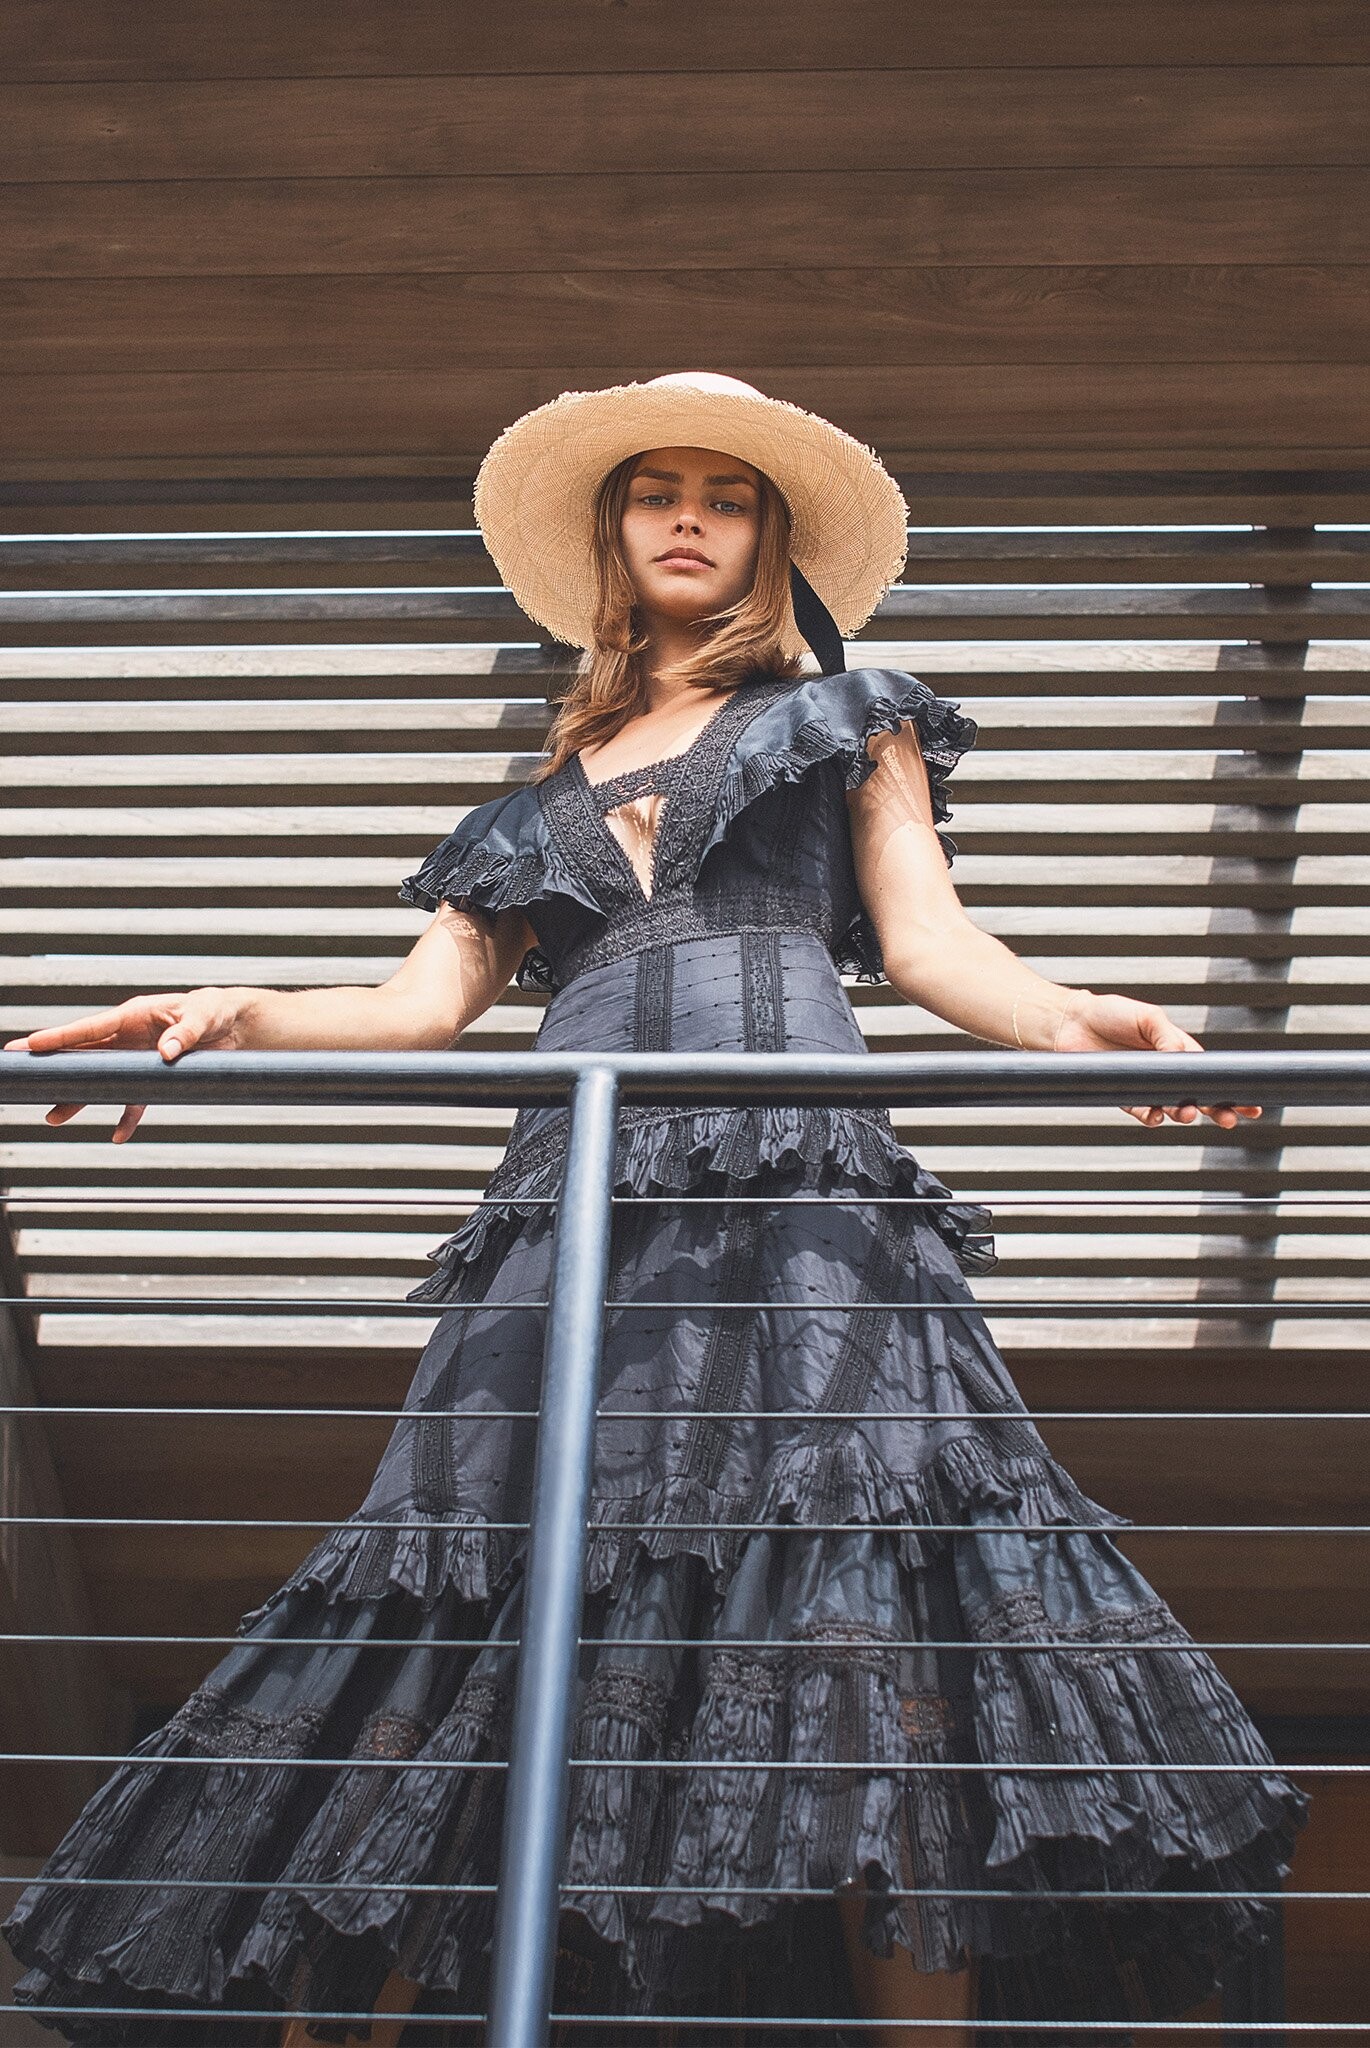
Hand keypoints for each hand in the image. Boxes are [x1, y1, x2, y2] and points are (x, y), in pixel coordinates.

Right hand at [4, 987, 248, 1142]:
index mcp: (133, 1016)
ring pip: (100, 1081)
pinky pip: (134, 1100)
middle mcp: (128, 1038)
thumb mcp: (203, 1016)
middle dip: (53, 1065)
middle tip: (20, 1073)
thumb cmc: (215, 1011)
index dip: (59, 1038)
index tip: (29, 1045)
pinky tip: (118, 1135)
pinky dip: (127, 1118)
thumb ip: (184, 1032)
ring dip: (79, 1099)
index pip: (90, 1028)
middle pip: (83, 1055)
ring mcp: (136, 1059)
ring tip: (53, 1117)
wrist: (235, 1025)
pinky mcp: (153, 1077)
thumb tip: (166, 1052)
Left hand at [1051, 991, 1260, 1130]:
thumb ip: (1168, 1038)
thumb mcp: (1148, 1018)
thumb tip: (1186, 1058)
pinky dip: (1151, 1116)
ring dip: (1183, 1113)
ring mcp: (1145, 1086)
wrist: (1070, 1023)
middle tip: (1229, 1118)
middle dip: (1216, 1109)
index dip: (1230, 1089)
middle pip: (1198, 1096)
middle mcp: (1164, 1071)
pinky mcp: (1124, 1096)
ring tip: (1187, 1113)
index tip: (1250, 1103)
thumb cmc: (1109, 1013)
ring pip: (1172, 1107)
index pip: (1209, 1073)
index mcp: (1177, 1050)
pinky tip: (1155, 1116)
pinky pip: (1142, 1112)